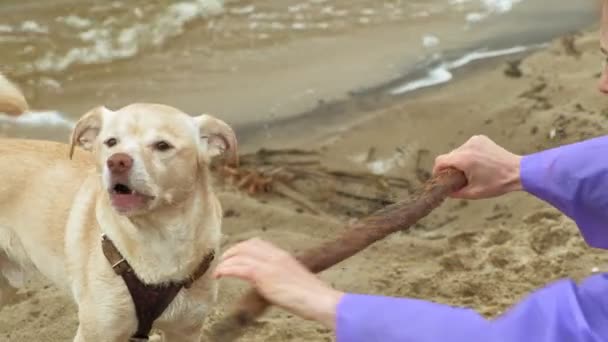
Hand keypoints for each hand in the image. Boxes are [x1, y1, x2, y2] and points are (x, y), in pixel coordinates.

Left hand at [213, 238, 343, 328]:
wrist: (319, 300)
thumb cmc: (312, 297)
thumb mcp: (295, 280)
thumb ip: (282, 277)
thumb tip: (273, 284)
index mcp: (283, 256)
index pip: (258, 243)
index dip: (243, 247)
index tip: (234, 255)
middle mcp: (276, 256)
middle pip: (247, 245)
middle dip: (232, 251)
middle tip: (223, 261)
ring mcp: (270, 264)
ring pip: (240, 254)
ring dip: (225, 261)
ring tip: (218, 270)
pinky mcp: (264, 275)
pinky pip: (239, 267)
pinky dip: (225, 269)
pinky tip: (219, 274)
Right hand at [433, 135, 522, 198]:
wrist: (518, 171)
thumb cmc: (497, 184)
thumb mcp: (474, 193)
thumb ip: (455, 193)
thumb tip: (445, 191)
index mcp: (464, 159)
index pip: (440, 161)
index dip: (437, 171)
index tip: (441, 178)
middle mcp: (467, 147)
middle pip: (449, 156)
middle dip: (450, 167)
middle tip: (458, 178)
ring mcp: (474, 141)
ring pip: (457, 151)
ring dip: (459, 160)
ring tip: (471, 171)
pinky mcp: (480, 139)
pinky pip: (467, 147)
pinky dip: (468, 154)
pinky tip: (477, 163)